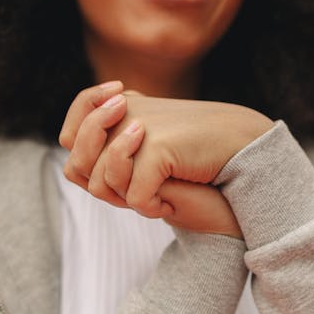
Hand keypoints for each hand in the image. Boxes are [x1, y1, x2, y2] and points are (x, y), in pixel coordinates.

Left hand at [60, 82, 272, 218]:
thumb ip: (116, 149)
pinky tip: (169, 201)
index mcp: (120, 106)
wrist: (244, 152)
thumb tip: (74, 168)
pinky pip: (134, 196)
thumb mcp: (150, 149)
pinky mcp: (158, 148)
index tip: (122, 175)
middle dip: (106, 189)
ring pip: (101, 184)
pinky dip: (150, 207)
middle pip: (79, 165)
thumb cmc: (196, 158)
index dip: (83, 160)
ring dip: (129, 200)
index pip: (69, 136)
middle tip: (138, 192)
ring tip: (158, 196)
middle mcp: (124, 112)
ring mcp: (139, 128)